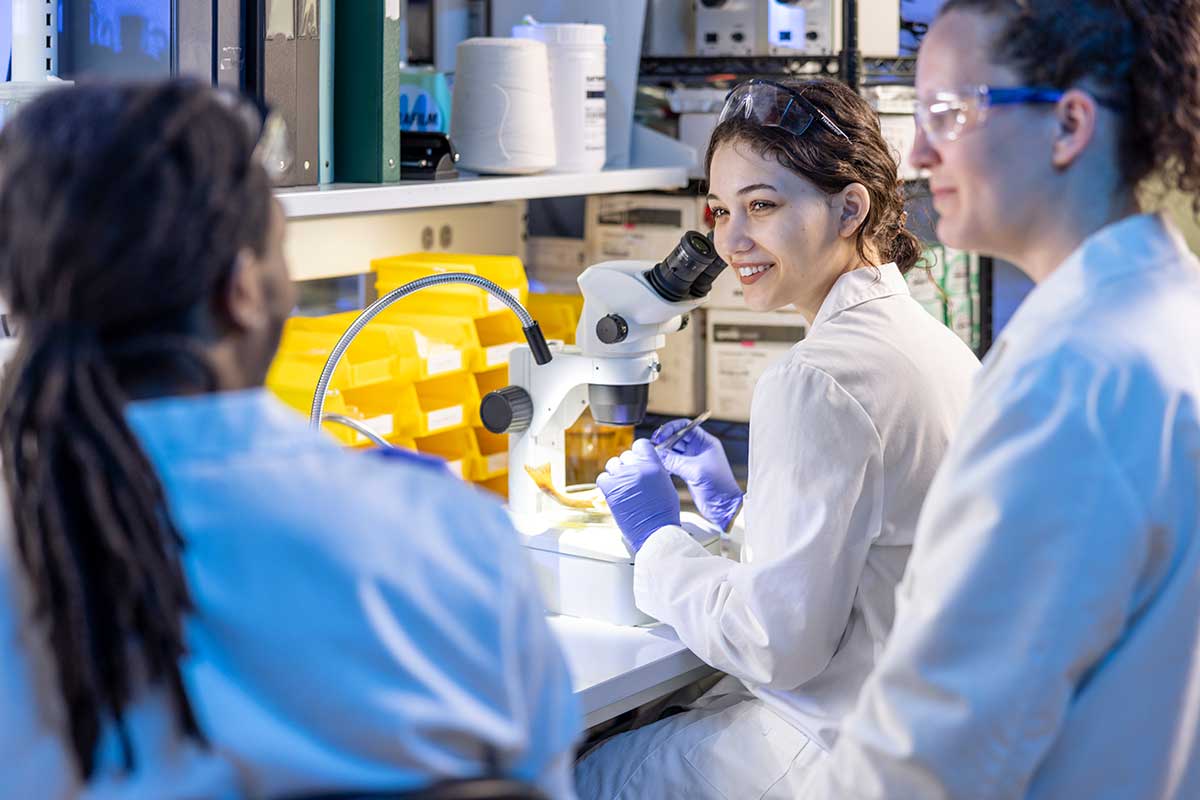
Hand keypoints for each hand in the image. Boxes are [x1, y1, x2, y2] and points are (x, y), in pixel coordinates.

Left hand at [596, 439, 680, 553]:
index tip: (637, 460)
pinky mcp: (610, 489)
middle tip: (631, 479)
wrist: (656, 531)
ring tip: (622, 487)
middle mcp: (638, 468)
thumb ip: (655, 470)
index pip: (640, 444)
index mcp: (654, 465)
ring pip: (612, 464)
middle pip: (625, 455)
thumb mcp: (666, 484)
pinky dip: (606, 484)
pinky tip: (614, 492)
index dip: (637, 452)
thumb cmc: (663, 513)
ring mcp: (623, 478)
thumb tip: (645, 465)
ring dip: (616, 474)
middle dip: (627, 466)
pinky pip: (602, 478)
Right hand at [651, 419, 742, 529]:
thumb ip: (675, 461)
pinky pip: (672, 463)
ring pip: (673, 451)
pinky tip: (659, 467)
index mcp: (705, 442)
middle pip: (677, 438)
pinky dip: (665, 464)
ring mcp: (692, 461)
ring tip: (654, 457)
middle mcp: (698, 449)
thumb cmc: (719, 487)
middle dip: (664, 441)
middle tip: (653, 447)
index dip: (671, 429)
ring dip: (663, 453)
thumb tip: (658, 454)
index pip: (685, 427)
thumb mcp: (695, 470)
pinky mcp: (688, 472)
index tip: (660, 436)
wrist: (723, 507)